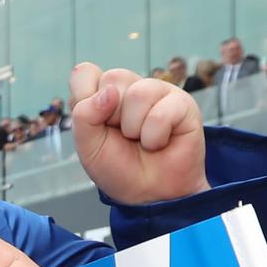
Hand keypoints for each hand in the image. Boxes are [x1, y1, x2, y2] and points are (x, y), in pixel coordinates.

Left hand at [69, 63, 207, 204]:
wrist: (148, 194)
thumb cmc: (118, 167)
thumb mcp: (87, 145)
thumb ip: (85, 115)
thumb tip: (109, 92)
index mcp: (101, 92)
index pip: (84, 72)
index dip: (85, 99)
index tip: (95, 125)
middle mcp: (129, 87)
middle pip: (112, 79)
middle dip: (111, 117)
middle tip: (123, 136)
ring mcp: (157, 92)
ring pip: (138, 93)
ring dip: (134, 128)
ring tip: (141, 140)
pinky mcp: (183, 103)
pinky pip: (162, 112)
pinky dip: (154, 137)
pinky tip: (159, 143)